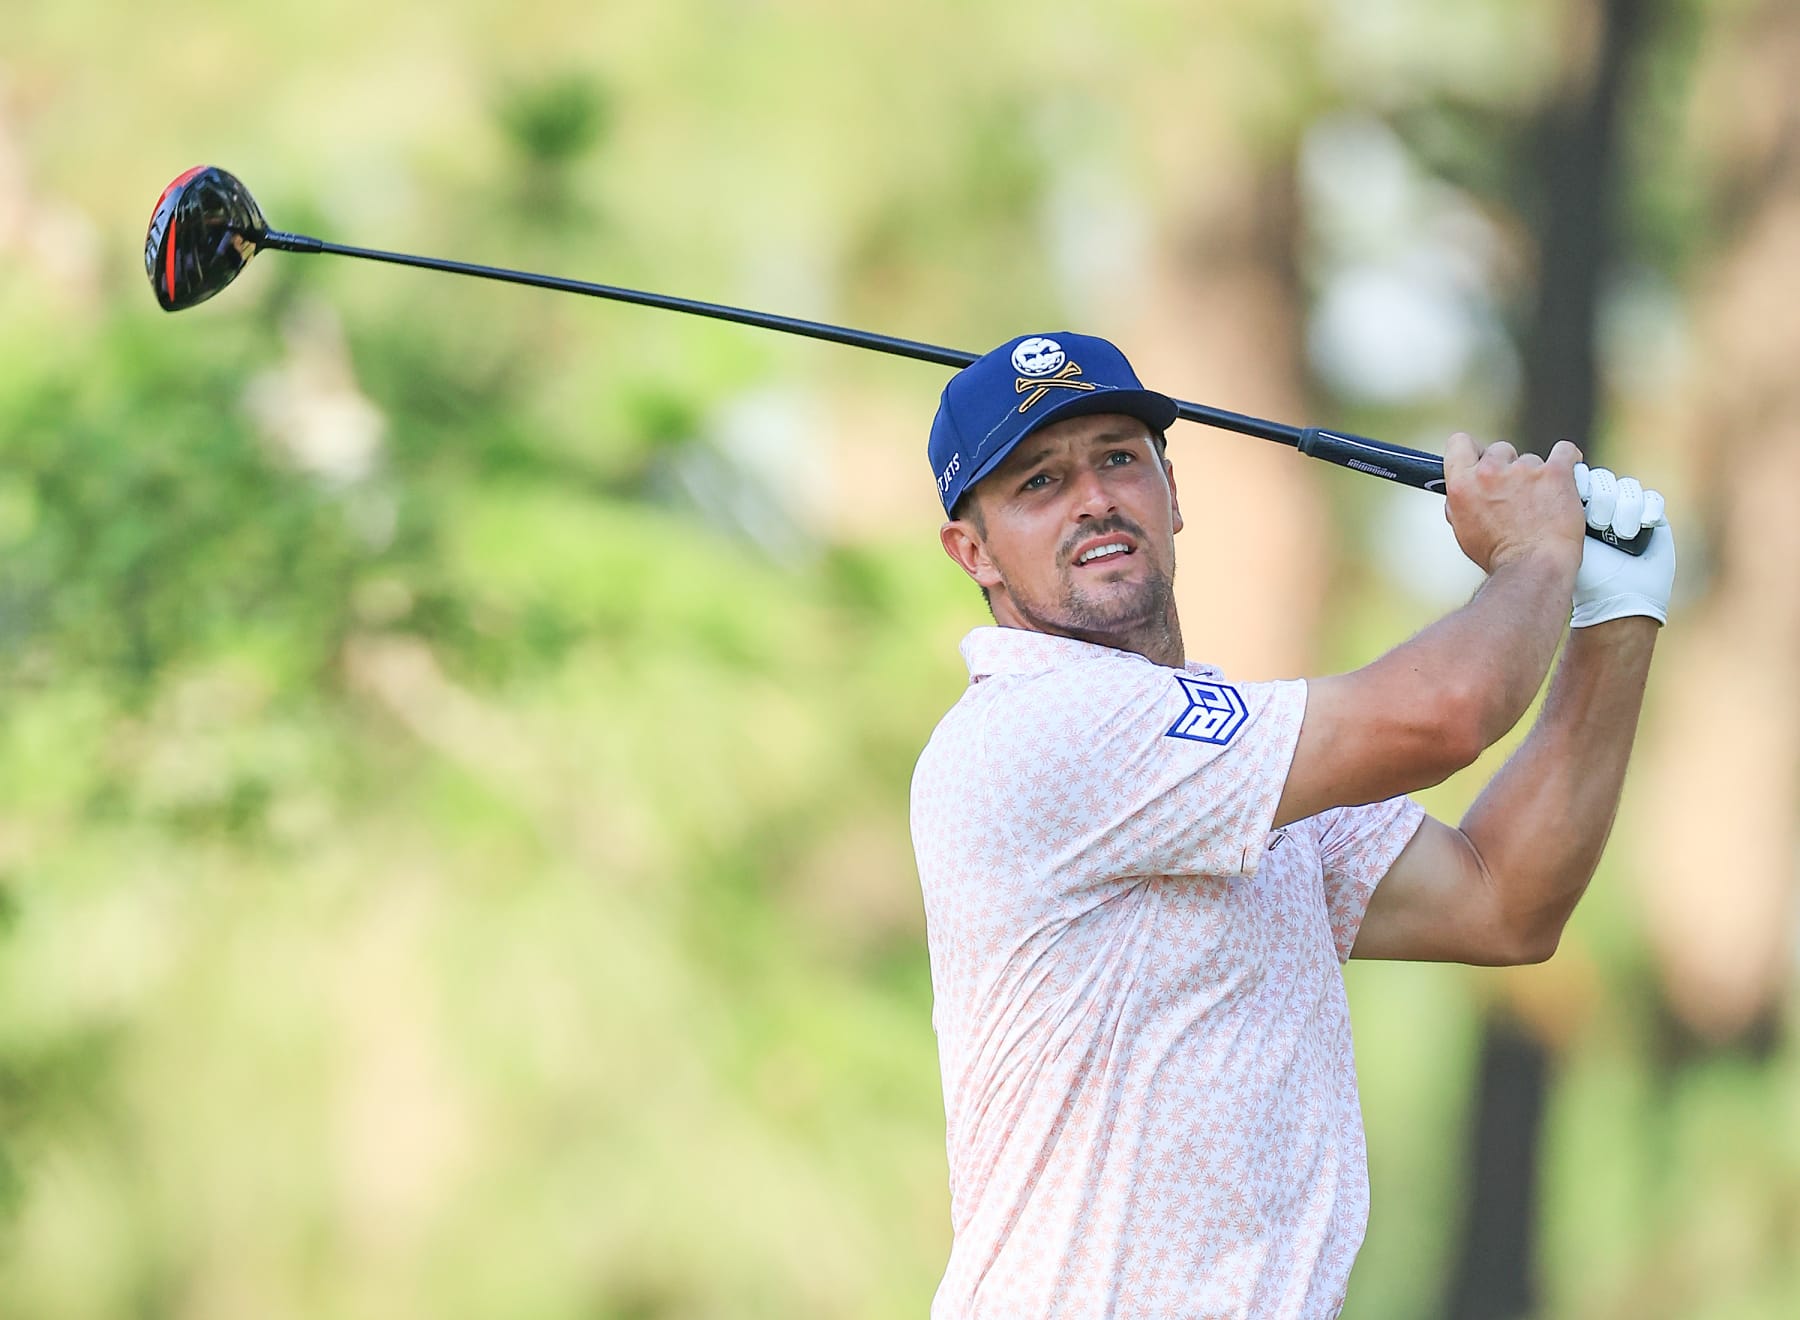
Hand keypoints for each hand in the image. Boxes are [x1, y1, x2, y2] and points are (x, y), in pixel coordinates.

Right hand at [1443, 434, 1585, 573]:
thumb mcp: (1464, 530)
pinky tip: (1566, 476)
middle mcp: (1490, 472)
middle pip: (1500, 450)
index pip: (1459, 443)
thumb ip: (1462, 502)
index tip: (1482, 459)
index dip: (1472, 451)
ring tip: (1543, 502)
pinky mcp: (1555, 472)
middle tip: (1517, 492)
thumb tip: (1466, 489)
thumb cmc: (1499, 557)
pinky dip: (1568, 461)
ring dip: (1537, 475)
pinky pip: (1565, 452)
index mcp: (1462, 485)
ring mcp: (1524, 470)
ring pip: (1531, 459)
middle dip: (1508, 467)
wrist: (1532, 568)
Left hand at [1571, 464, 1675, 626]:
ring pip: (1628, 487)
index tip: (1579, 504)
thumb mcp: (1565, 542)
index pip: (1581, 478)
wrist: (1617, 599)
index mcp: (1576, 508)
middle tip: (1598, 524)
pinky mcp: (1653, 517)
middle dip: (1603, 499)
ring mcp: (1628, 510)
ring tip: (1620, 535)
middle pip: (1604, 479)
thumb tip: (1543, 484)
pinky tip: (1640, 529)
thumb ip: (1556, 515)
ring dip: (1624, 509)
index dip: (1582, 485)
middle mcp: (1602, 505)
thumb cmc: (1586, 575)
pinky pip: (1652, 498)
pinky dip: (1646, 511)